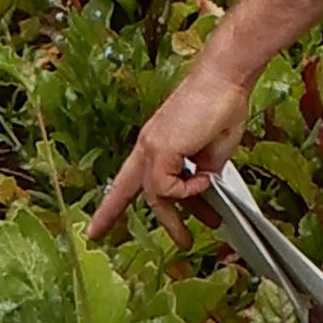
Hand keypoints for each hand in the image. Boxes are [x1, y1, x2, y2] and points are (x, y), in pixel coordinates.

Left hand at [94, 55, 251, 233]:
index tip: (95, 229)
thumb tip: (203, 190)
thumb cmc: (223, 106)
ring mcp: (151, 146)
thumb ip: (202, 173)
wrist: (226, 78)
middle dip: (140, 225)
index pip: (126, 181)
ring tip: (189, 237)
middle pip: (132, 193)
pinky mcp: (160, 148)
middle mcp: (147, 145)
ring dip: (175, 218)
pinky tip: (206, 180)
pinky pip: (169, 187)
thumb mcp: (212, 152)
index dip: (110, 207)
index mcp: (155, 144)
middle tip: (147, 244)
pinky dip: (189, 191)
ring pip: (153, 195)